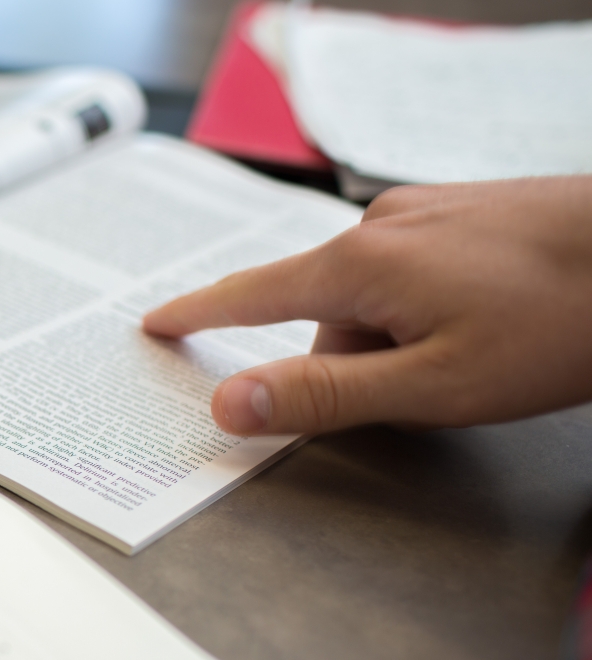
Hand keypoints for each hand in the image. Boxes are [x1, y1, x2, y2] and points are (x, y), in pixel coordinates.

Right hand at [142, 177, 591, 435]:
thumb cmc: (556, 326)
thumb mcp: (431, 387)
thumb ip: (322, 396)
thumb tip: (226, 405)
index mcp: (357, 265)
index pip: (247, 295)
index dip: (195, 315)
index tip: (152, 323)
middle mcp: (381, 224)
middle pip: (325, 313)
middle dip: (356, 364)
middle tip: (429, 395)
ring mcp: (427, 210)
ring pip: (377, 296)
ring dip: (403, 340)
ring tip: (481, 360)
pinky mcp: (465, 210)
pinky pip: (415, 270)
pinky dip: (433, 309)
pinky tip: (491, 324)